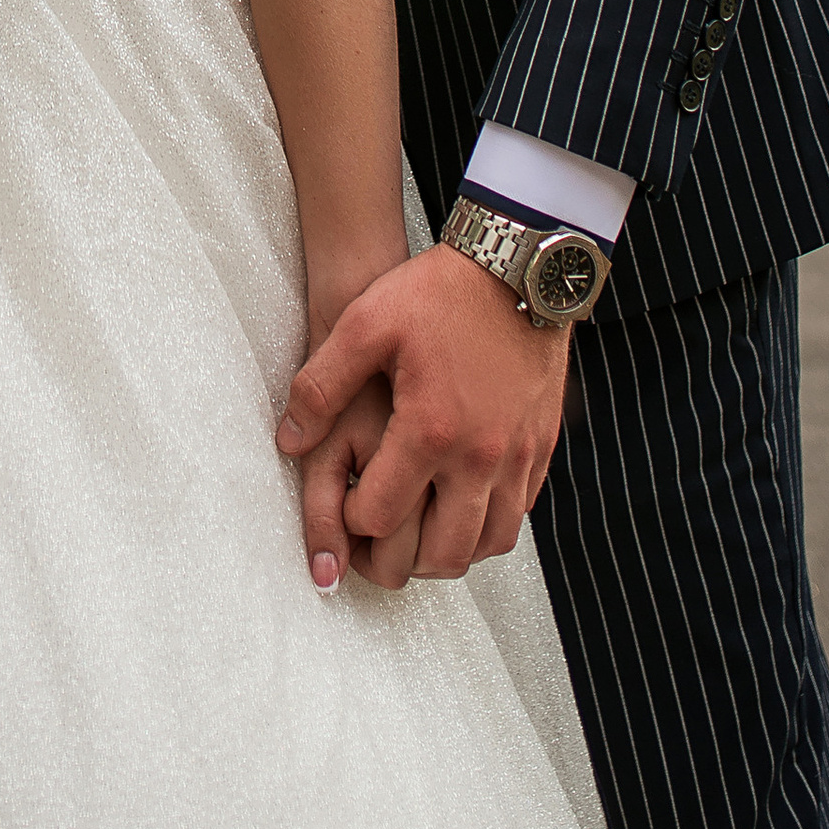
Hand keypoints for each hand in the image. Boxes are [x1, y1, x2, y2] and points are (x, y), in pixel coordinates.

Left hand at [278, 245, 568, 588]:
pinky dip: (487, 526)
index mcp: (430, 429)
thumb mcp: (365, 324)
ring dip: (449, 552)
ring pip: (488, 545)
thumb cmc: (439, 291)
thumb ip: (320, 385)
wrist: (518, 266)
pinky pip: (518, 516)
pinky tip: (461, 505)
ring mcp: (518, 456)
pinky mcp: (542, 447)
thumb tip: (287, 440)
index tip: (344, 504)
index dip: (352, 521)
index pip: (381, 516)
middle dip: (400, 562)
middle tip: (375, 547)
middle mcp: (480, 456)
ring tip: (418, 534)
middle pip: (441, 553)